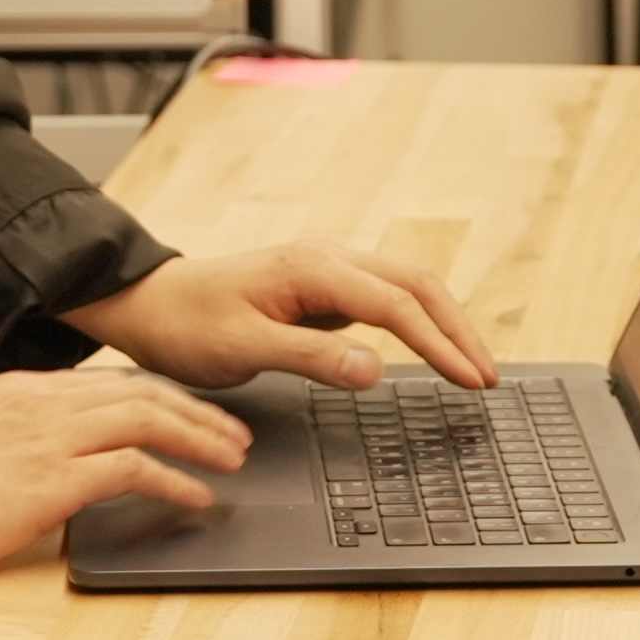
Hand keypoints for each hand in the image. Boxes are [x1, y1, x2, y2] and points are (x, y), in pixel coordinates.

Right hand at [0, 367, 249, 578]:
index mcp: (18, 391)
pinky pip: (131, 469)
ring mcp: (48, 439)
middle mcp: (41, 404)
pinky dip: (174, 479)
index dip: (157, 396)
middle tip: (233, 433)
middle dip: (196, 411)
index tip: (186, 411)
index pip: (107, 382)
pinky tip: (196, 497)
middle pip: (140, 392)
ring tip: (232, 459)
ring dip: (200, 438)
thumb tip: (18, 448)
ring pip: (148, 419)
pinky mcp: (49, 482)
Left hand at [61, 242, 498, 392]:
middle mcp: (330, 259)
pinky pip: (386, 300)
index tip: (470, 379)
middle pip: (417, 285)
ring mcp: (329, 271)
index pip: (396, 305)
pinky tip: (432, 350)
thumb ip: (312, 359)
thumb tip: (377, 371)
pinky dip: (419, 324)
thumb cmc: (189, 325)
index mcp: (314, 268)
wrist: (152, 304)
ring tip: (472, 368)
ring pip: (407, 288)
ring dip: (444, 324)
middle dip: (458, 330)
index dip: (439, 344)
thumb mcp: (243, 349)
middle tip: (487, 378)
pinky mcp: (324, 288)